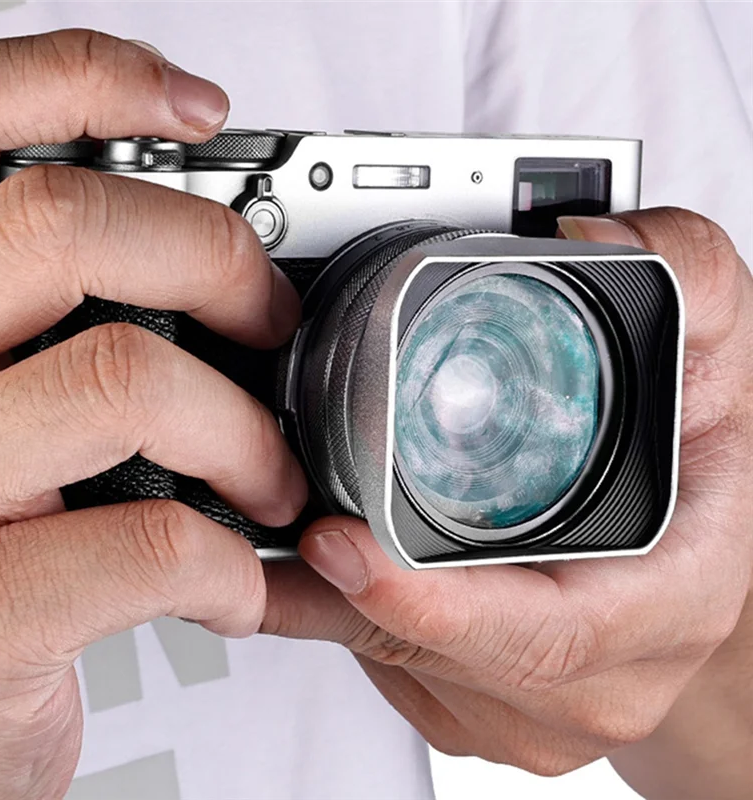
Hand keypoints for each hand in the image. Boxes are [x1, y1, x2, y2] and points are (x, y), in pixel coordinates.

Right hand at [0, 30, 305, 799]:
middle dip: (218, 262)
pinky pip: (144, 541)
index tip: (198, 107)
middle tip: (272, 322)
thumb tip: (180, 247)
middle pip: (64, 227)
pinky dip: (227, 560)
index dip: (80, 77)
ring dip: (246, 436)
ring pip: (125, 379)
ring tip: (274, 485)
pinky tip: (233, 582)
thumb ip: (40, 322)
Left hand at [264, 209, 752, 776]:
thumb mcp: (719, 343)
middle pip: (447, 654)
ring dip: (333, 608)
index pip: (545, 633)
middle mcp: (603, 677)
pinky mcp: (488, 707)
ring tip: (286, 534)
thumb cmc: (707, 453)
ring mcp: (539, 708)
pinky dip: (347, 617)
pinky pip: (394, 670)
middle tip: (280, 519)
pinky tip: (327, 567)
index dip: (435, 602)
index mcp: (666, 603)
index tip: (339, 545)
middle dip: (348, 593)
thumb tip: (577, 234)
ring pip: (405, 668)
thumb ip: (674, 266)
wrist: (702, 537)